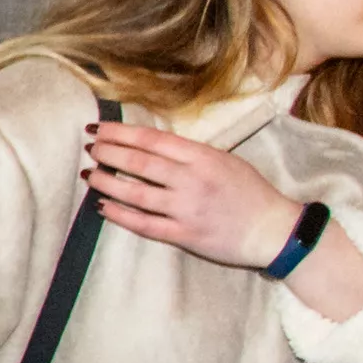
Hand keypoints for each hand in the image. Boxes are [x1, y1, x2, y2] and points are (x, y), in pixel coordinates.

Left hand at [82, 117, 305, 268]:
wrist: (272, 230)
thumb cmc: (250, 192)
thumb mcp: (224, 160)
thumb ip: (190, 154)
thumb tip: (151, 146)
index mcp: (201, 157)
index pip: (152, 140)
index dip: (120, 132)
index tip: (99, 128)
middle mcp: (191, 180)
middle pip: (138, 162)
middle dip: (108, 153)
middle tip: (90, 148)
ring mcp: (186, 208)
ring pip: (135, 193)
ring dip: (107, 182)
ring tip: (90, 175)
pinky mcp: (184, 235)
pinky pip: (144, 224)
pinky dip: (120, 215)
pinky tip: (103, 206)